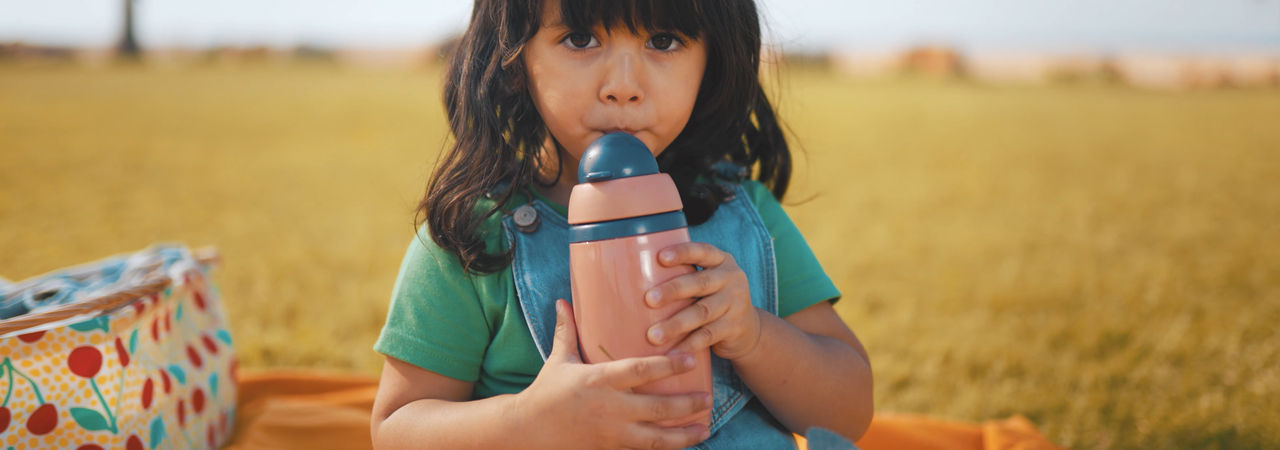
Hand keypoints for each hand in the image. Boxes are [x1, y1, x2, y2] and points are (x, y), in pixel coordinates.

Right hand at [518, 300, 711, 449]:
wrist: (528, 431)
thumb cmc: (545, 392)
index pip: (640, 371)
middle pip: (657, 407)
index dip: (668, 365)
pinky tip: (683, 444)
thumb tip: (564, 300)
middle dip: (686, 404)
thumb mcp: (558, 360)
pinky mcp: (610, 449)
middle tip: (708, 397)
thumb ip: (567, 331)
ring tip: (705, 428)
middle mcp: (609, 408)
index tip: (692, 358)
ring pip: (655, 438)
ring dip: (683, 435)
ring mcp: (611, 433)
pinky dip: (665, 448)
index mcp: (599, 380)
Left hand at [645, 242, 762, 360]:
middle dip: (673, 291)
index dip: (682, 253)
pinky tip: (671, 353)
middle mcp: (731, 278)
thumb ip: (684, 276)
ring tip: (653, 335)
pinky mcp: (735, 327)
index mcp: (721, 261)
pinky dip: (688, 344)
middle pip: (700, 283)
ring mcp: (735, 303)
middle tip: (649, 300)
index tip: (660, 258)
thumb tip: (634, 277)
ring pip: (702, 313)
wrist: (748, 329)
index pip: (702, 251)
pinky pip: (708, 336)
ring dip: (676, 324)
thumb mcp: (706, 282)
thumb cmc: (712, 299)